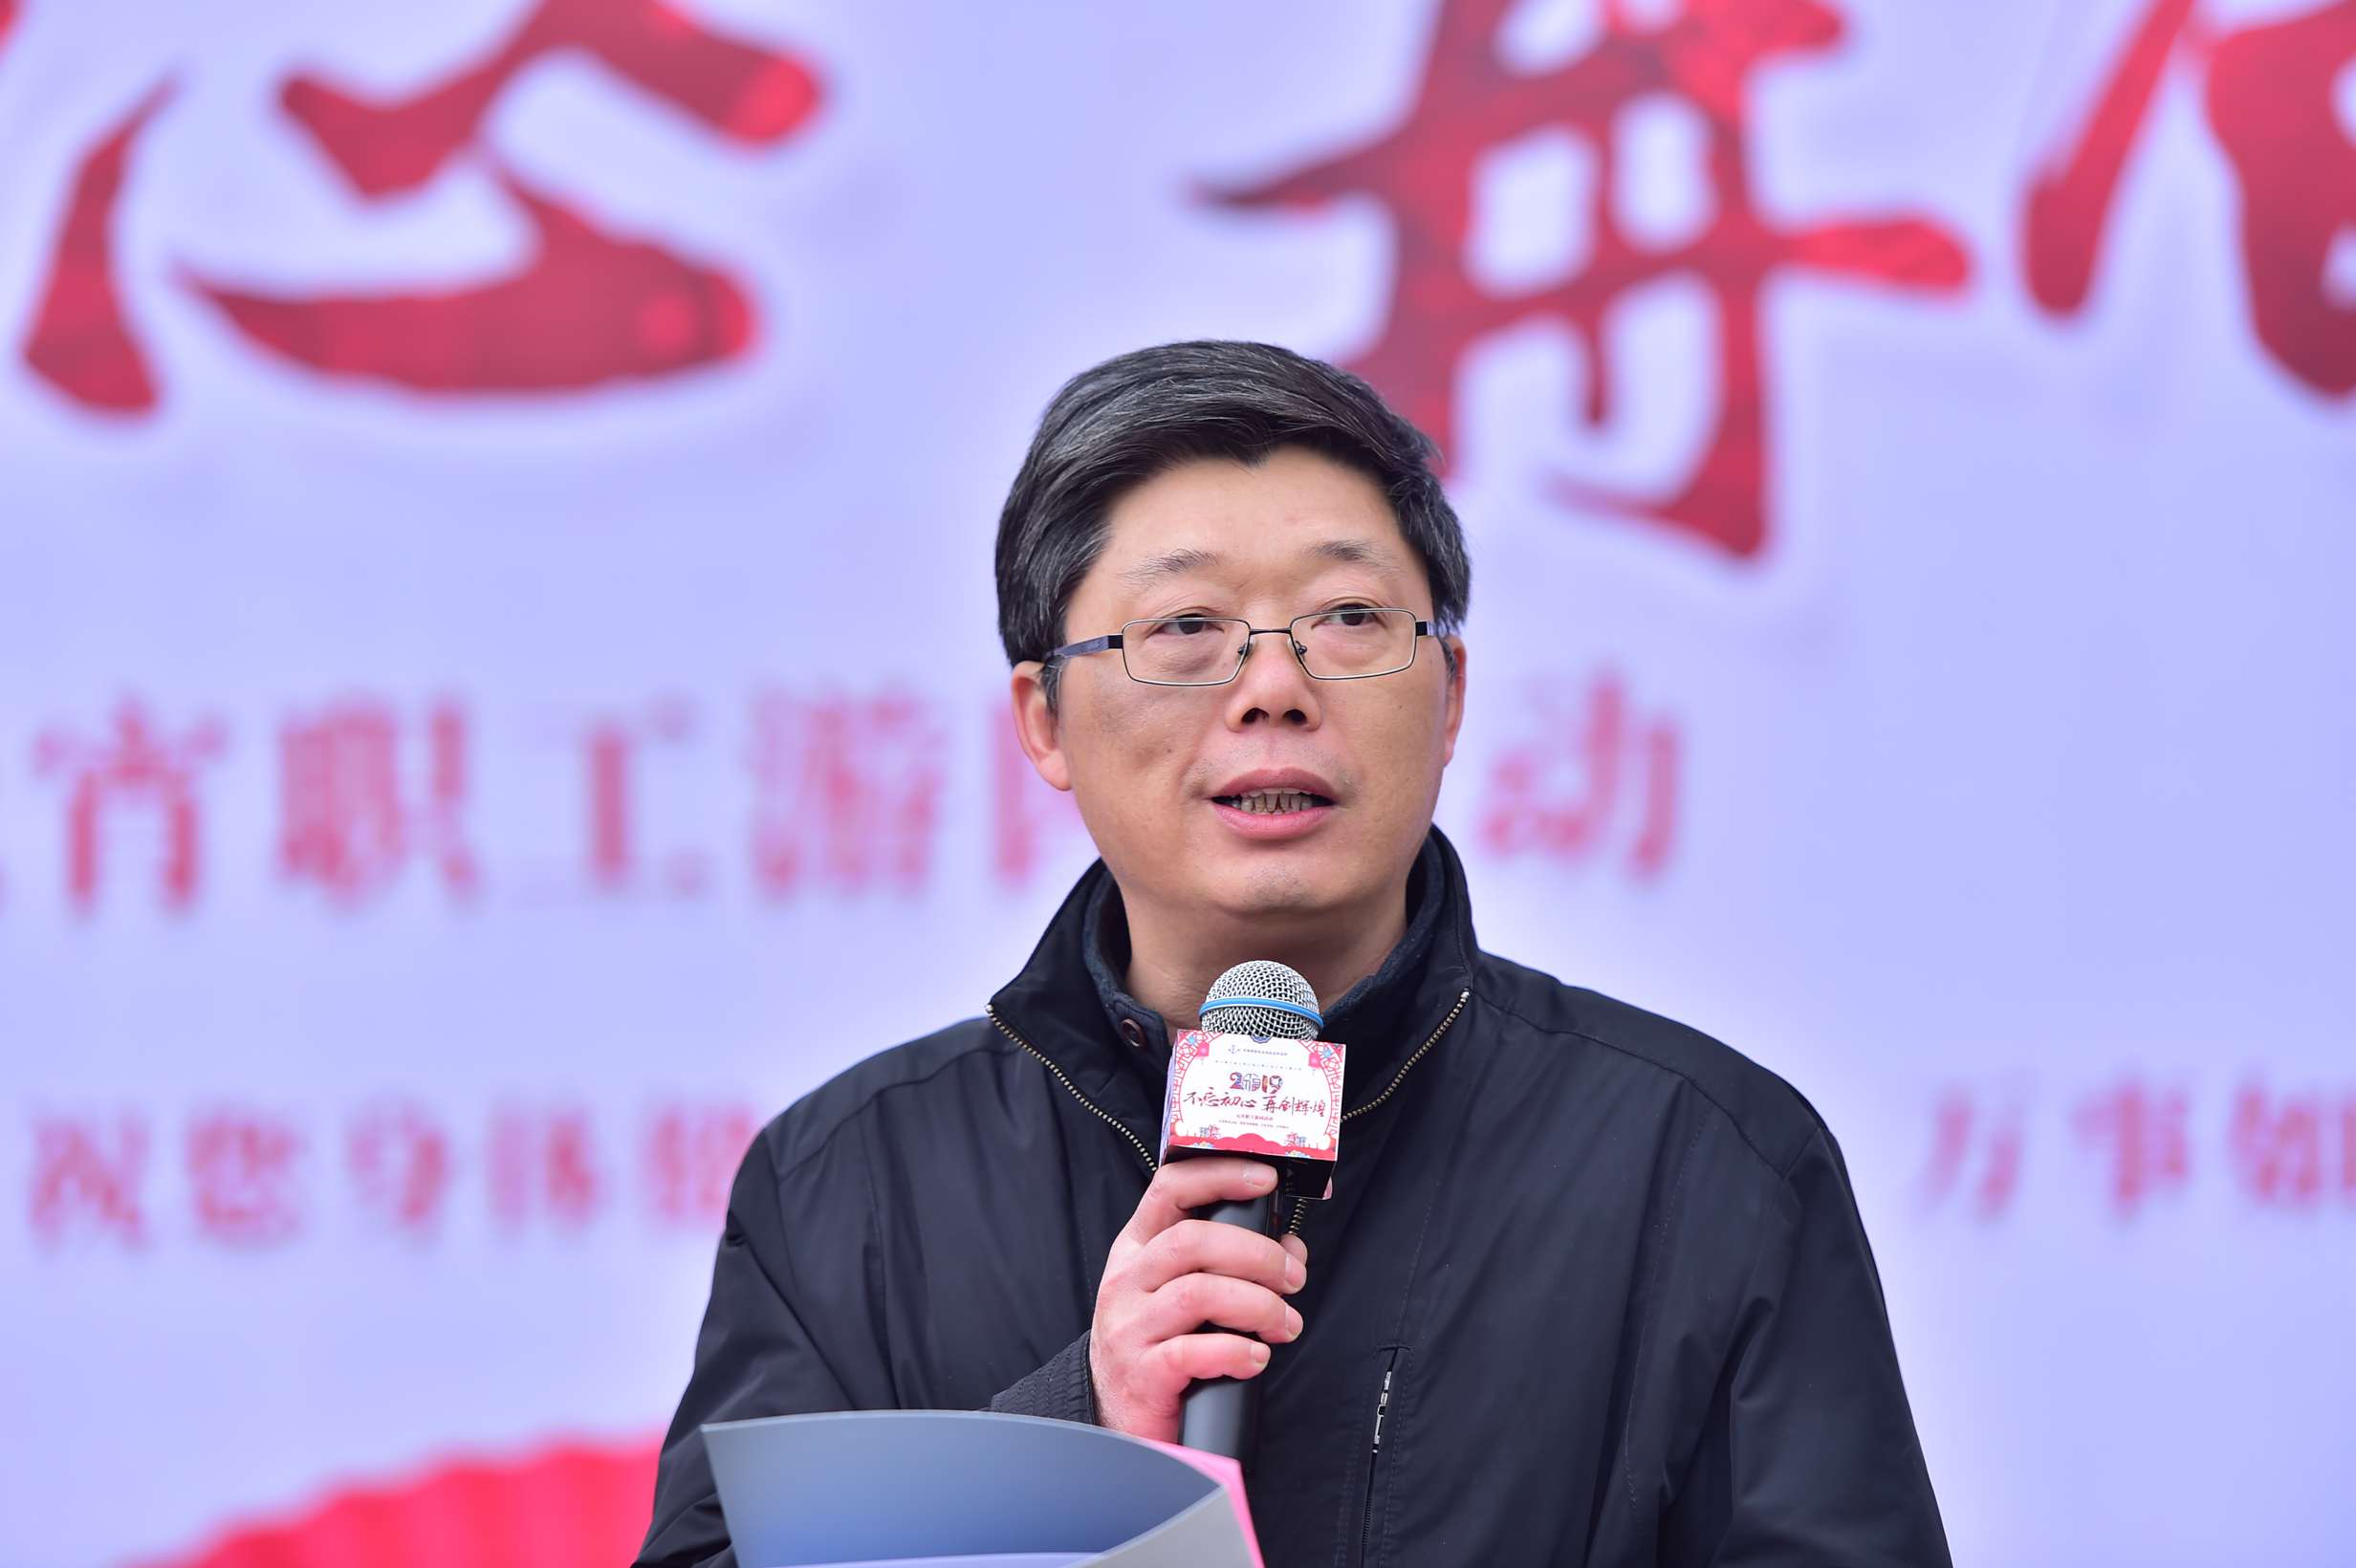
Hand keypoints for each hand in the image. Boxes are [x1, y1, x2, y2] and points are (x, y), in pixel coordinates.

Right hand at [1089, 1158, 1309, 1442]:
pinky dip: (1236, 1351)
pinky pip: (1192, 1352)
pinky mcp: (1142, 1374)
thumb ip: (1230, 1263)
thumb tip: (1289, 1248)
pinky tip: (1256, 1357)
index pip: (1170, 1188)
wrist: (1116, 1417)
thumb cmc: (1159, 1344)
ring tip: (1285, 1324)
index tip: (1266, 1179)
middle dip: (1257, 1254)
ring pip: (1198, 1293)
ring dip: (1258, 1305)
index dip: (1220, 1176)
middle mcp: (1127, 1281)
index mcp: (1138, 1249)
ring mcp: (1129, 1327)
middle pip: (1193, 1242)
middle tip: (1293, 1278)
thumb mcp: (1182, 1293)